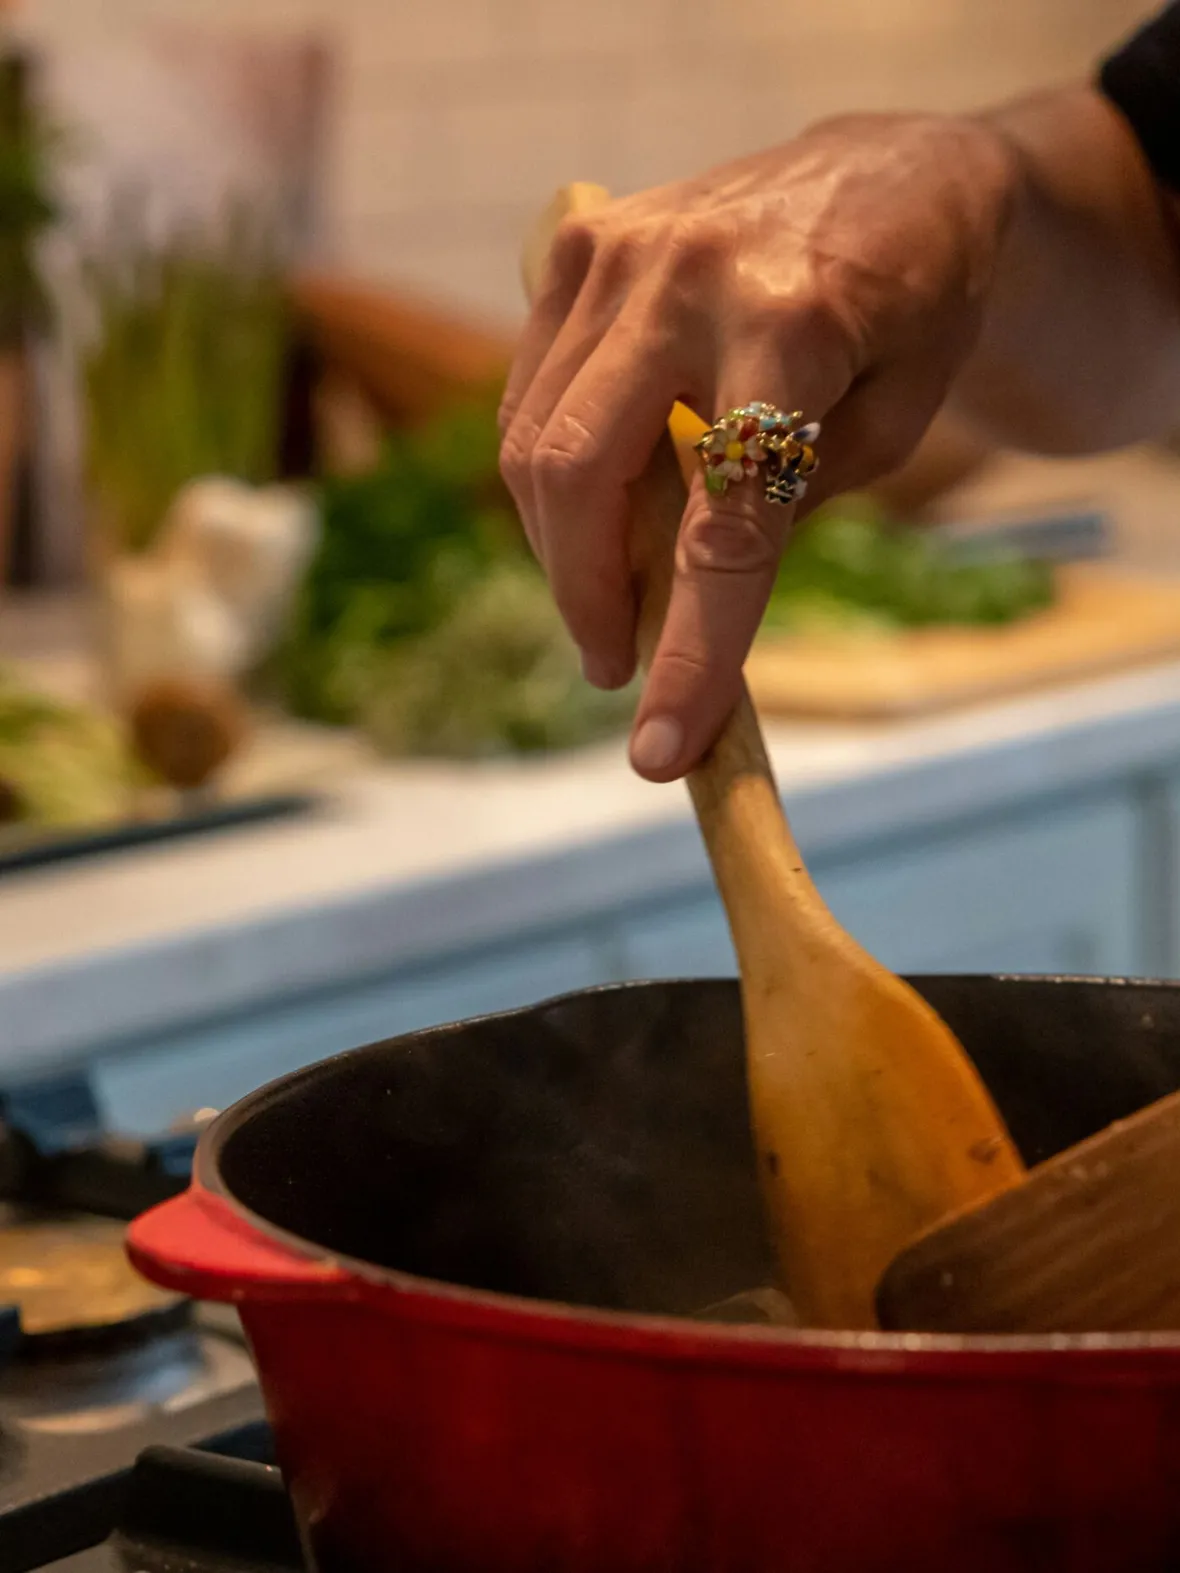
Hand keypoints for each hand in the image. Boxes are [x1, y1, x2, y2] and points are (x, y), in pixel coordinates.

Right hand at [499, 113, 1017, 778]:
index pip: (723, 526)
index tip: (661, 751)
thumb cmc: (913, 312)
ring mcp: (620, 250)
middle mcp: (689, 276)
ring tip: (611, 599)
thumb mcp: (891, 425)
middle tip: (617, 666)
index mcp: (794, 322)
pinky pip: (530, 391)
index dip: (690, 650)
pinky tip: (592, 512)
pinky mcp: (581, 246)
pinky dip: (550, 473)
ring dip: (562, 547)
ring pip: (536, 441)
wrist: (893, 174)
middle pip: (582, 478)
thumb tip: (673, 606)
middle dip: (588, 598)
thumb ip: (779, 510)